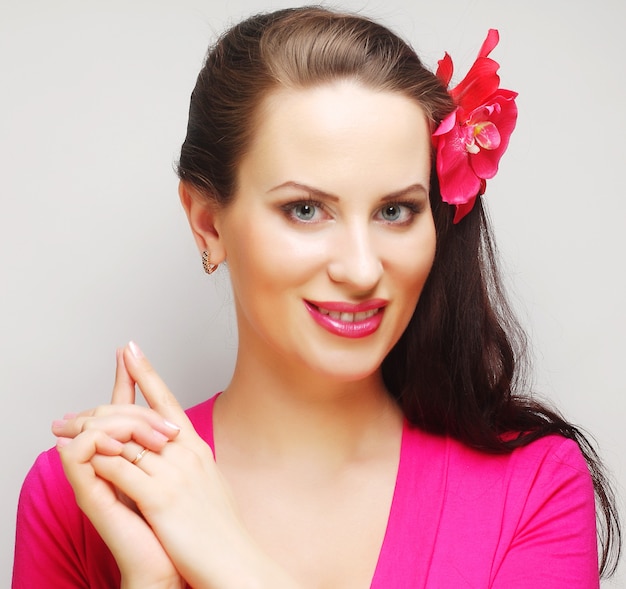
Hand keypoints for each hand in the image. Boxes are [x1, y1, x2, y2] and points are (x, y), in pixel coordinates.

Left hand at [56, 342, 298, 588]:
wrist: (234, 560)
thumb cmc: (219, 528)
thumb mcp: (207, 483)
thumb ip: (186, 463)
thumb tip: (168, 450)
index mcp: (195, 448)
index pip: (167, 400)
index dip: (147, 372)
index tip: (131, 349)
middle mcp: (185, 452)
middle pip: (136, 417)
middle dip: (98, 411)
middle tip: (67, 414)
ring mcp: (174, 472)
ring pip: (123, 439)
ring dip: (89, 435)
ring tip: (63, 432)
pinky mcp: (160, 497)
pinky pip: (121, 469)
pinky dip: (99, 460)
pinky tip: (81, 456)